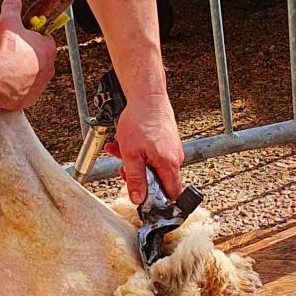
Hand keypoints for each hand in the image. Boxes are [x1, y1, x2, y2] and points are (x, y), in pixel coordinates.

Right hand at [0, 0, 56, 109]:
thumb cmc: (6, 52)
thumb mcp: (8, 22)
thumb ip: (12, 8)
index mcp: (48, 49)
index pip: (45, 39)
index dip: (32, 36)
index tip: (21, 36)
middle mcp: (49, 68)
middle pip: (39, 58)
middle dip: (27, 54)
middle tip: (11, 51)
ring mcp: (40, 85)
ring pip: (33, 75)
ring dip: (23, 71)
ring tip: (6, 66)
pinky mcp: (30, 98)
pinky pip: (25, 90)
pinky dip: (17, 86)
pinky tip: (5, 81)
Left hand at [107, 89, 183, 204]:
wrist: (147, 95)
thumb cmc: (140, 120)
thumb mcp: (131, 154)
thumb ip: (135, 179)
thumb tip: (138, 199)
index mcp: (169, 165)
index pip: (171, 194)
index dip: (157, 200)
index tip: (144, 199)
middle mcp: (175, 158)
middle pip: (158, 179)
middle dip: (138, 176)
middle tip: (124, 169)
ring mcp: (172, 148)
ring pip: (152, 164)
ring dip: (134, 161)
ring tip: (120, 149)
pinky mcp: (167, 140)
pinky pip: (152, 153)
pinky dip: (138, 151)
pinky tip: (126, 142)